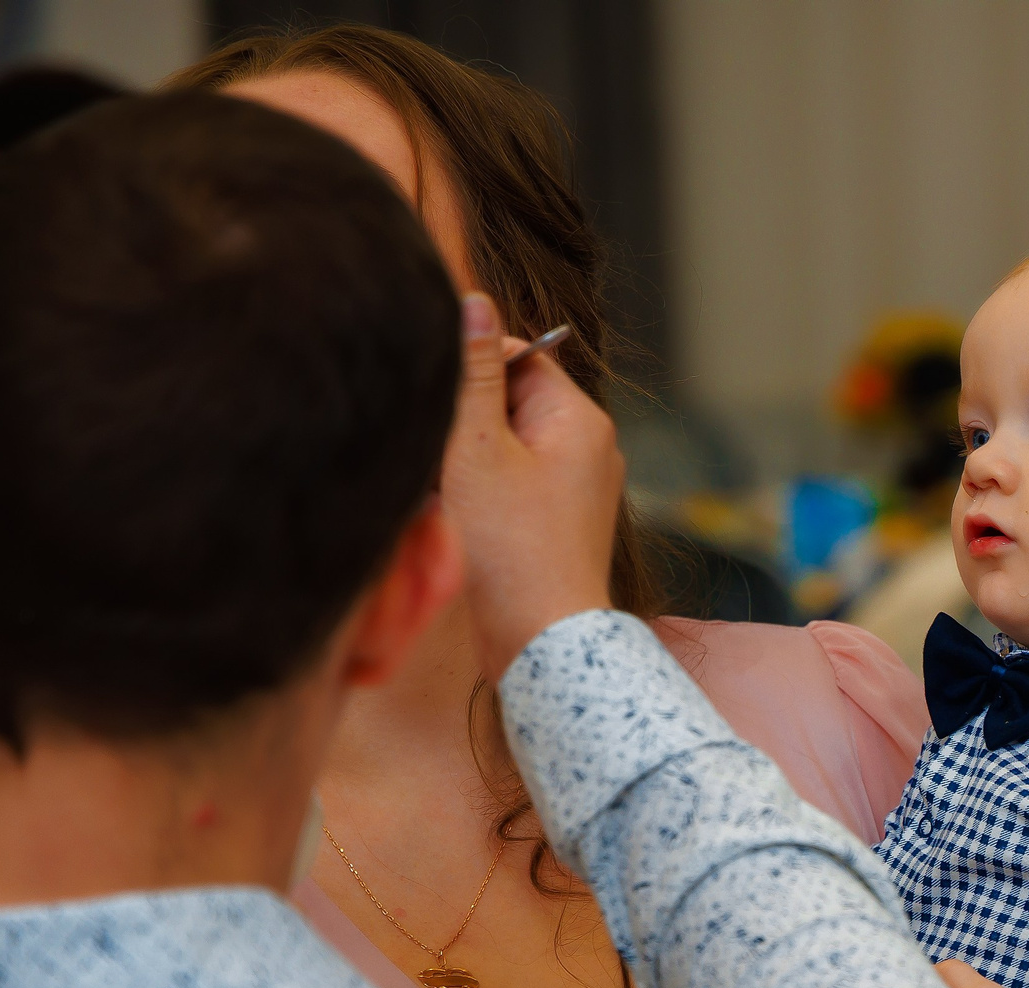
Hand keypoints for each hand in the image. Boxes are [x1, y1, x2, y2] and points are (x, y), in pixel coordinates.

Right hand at [446, 293, 623, 679]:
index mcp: (579, 419)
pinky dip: (478, 498)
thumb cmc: (509, 548)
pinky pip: (509, 488)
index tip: (439, 403)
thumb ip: (472, 372)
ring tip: (453, 499)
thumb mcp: (477, 447)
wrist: (541, 644)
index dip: (471, 372)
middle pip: (509, 403)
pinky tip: (460, 526)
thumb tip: (473, 302)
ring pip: (503, 448)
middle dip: (465, 424)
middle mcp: (588, 449)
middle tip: (444, 461)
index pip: (520, 357)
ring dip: (465, 464)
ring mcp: (576, 490)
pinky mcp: (557, 526)